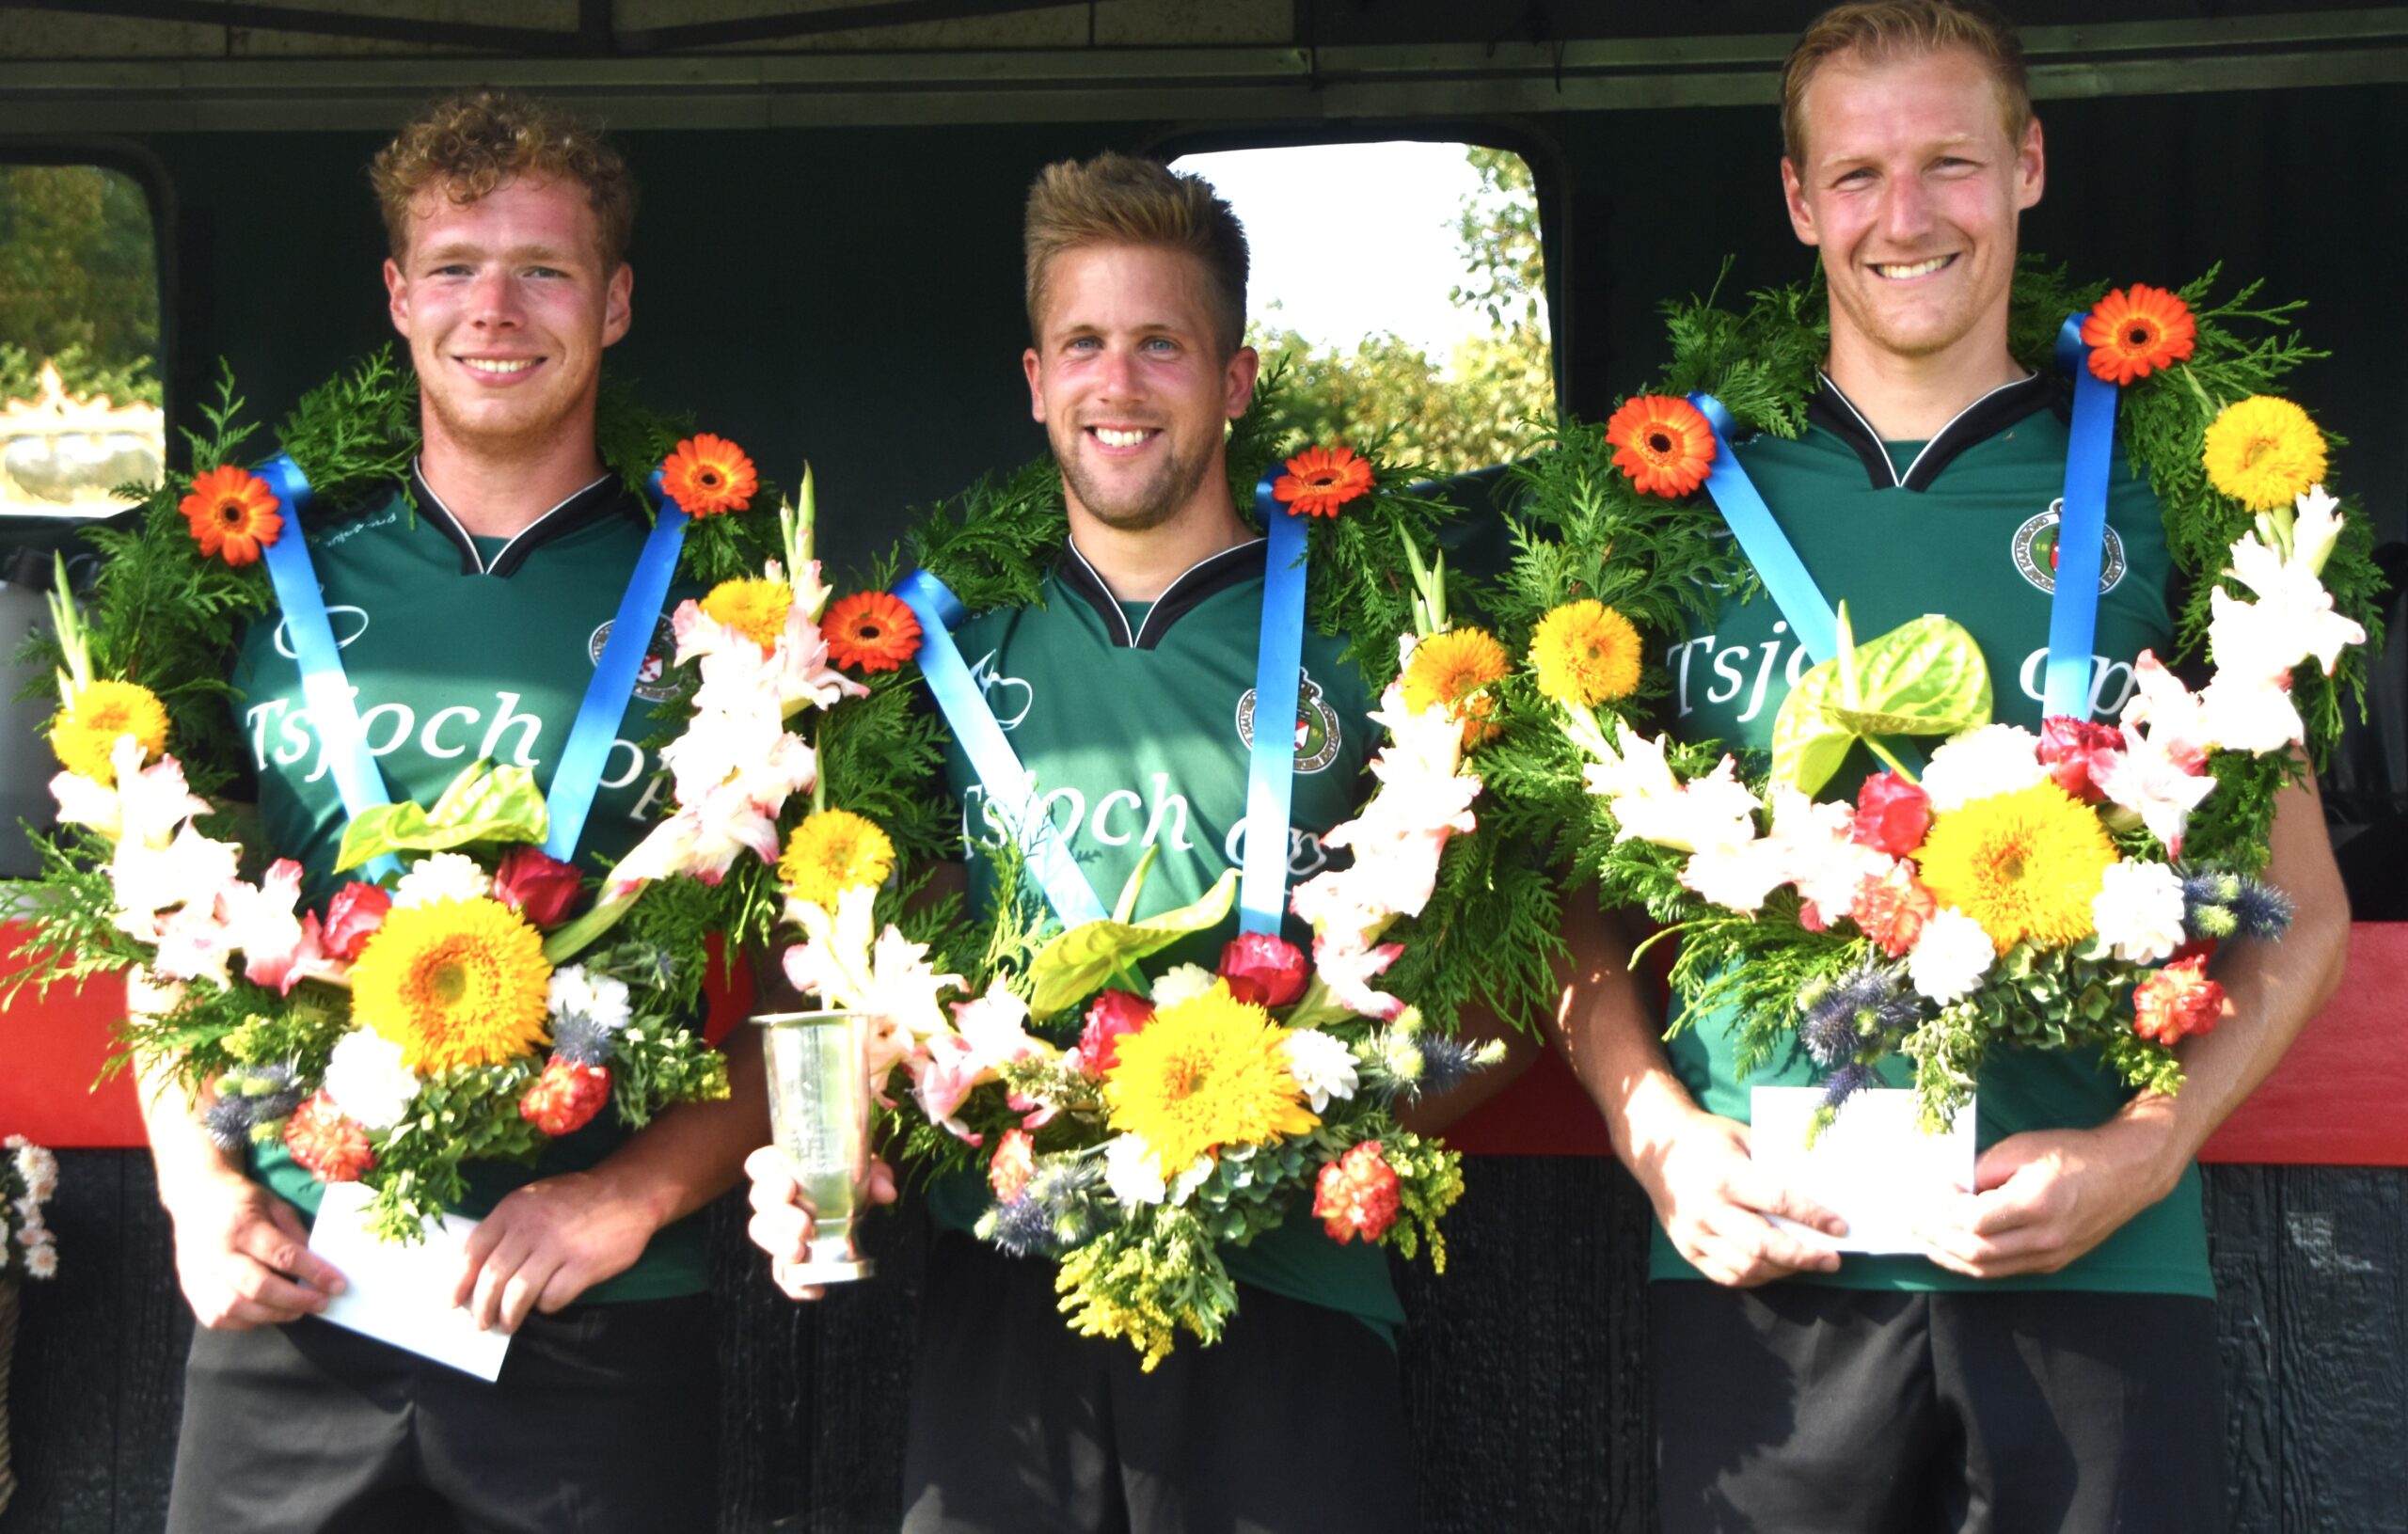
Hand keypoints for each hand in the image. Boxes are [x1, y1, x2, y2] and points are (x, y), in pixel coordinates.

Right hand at [162, 1167, 346, 1329]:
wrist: (196, 1196)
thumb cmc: (241, 1201)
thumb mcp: (275, 1205)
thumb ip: (296, 1233)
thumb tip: (321, 1264)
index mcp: (241, 1226)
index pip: (282, 1255)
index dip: (313, 1272)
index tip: (338, 1284)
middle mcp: (217, 1253)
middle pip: (258, 1287)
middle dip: (296, 1299)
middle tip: (322, 1302)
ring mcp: (199, 1275)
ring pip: (236, 1308)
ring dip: (274, 1314)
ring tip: (299, 1310)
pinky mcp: (191, 1292)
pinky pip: (219, 1318)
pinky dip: (247, 1322)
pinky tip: (268, 1313)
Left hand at [452, 1171, 657, 1332]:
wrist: (628, 1192)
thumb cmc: (576, 1199)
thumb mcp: (534, 1199)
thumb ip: (508, 1227)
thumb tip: (481, 1271)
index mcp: (513, 1208)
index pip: (474, 1251)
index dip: (460, 1282)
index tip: (455, 1302)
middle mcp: (530, 1227)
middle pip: (493, 1278)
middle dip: (482, 1307)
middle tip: (482, 1323)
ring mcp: (558, 1247)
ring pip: (518, 1294)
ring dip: (508, 1316)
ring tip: (507, 1325)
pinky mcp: (583, 1266)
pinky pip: (552, 1298)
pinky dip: (544, 1307)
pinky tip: (546, 1304)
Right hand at [743, 1144, 896, 1300]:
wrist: (858, 1204)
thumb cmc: (854, 1177)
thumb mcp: (868, 1169)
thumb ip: (876, 1175)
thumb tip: (887, 1192)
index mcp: (787, 1167)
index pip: (760, 1164)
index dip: (767, 1175)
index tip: (789, 1188)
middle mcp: (776, 1196)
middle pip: (759, 1201)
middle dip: (779, 1215)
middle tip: (805, 1227)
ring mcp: (778, 1228)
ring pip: (760, 1232)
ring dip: (776, 1245)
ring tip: (799, 1253)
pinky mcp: (787, 1256)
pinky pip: (780, 1272)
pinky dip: (793, 1284)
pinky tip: (815, 1290)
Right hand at [1634, 1106, 1847, 1287]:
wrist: (1655, 1148)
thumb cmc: (1707, 1138)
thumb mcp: (1742, 1138)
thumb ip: (1775, 1165)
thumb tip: (1819, 1192)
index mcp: (1725, 1175)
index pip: (1777, 1201)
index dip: (1813, 1217)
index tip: (1840, 1228)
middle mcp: (1707, 1208)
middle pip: (1763, 1245)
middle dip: (1804, 1256)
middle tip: (1832, 1260)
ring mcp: (1694, 1232)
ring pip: (1747, 1266)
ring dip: (1784, 1270)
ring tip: (1807, 1264)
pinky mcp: (1686, 1249)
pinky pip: (1727, 1275)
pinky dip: (1757, 1277)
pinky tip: (1776, 1269)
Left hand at [1912, 1120, 2176, 1279]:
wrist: (2126, 1171)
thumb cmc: (2073, 1152)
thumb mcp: (2022, 1148)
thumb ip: (1982, 1171)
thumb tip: (1949, 1188)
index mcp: (2037, 1204)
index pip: (1973, 1221)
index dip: (1943, 1208)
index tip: (1932, 1189)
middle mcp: (2045, 1238)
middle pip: (1975, 1252)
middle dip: (1935, 1238)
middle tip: (1910, 1222)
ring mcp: (2051, 1256)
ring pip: (1987, 1270)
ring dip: (1949, 1257)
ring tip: (1922, 1240)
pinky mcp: (2054, 1263)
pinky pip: (2004, 1271)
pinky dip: (1973, 1263)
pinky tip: (1952, 1249)